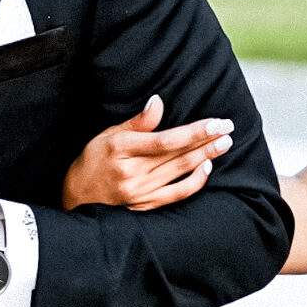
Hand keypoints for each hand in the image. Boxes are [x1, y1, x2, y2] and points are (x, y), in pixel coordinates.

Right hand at [61, 95, 232, 210]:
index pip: (166, 139)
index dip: (195, 131)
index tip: (216, 122)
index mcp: (122, 149)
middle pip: (178, 156)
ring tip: (225, 143)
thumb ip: (137, 121)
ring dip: (206, 157)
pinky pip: (176, 194)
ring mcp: (139, 192)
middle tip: (229, 128)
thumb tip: (158, 101)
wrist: (76, 196)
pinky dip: (195, 181)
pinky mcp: (145, 206)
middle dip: (208, 141)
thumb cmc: (94, 160)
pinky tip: (207, 167)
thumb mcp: (109, 134)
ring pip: (181, 172)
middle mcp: (132, 173)